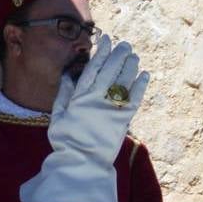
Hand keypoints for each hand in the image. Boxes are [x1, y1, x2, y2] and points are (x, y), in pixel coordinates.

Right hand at [50, 35, 149, 161]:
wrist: (82, 161)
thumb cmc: (66, 141)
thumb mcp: (58, 116)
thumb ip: (63, 95)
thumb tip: (68, 76)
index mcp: (80, 95)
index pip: (93, 67)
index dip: (101, 52)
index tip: (107, 40)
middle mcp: (97, 97)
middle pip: (111, 70)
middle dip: (119, 55)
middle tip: (126, 45)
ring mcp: (112, 107)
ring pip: (123, 81)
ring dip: (130, 66)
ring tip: (134, 57)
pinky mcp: (124, 119)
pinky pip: (135, 98)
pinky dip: (141, 85)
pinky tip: (145, 75)